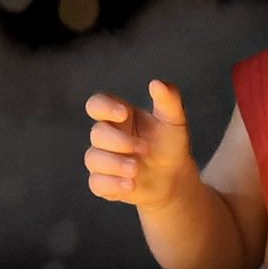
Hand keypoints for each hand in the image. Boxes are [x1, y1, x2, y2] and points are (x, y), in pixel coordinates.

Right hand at [84, 82, 198, 209]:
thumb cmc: (170, 144)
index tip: (123, 114)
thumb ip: (169, 99)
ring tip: (137, 170)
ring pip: (93, 159)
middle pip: (97, 133)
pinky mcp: (104, 183)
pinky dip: (112, 184)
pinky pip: (96, 183)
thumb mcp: (174, 120)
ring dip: (114, 164)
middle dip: (119, 141)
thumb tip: (156, 83)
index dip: (104, 107)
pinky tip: (131, 185)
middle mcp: (107, 136)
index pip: (96, 104)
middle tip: (144, 149)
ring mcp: (103, 160)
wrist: (174, 178)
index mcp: (118, 116)